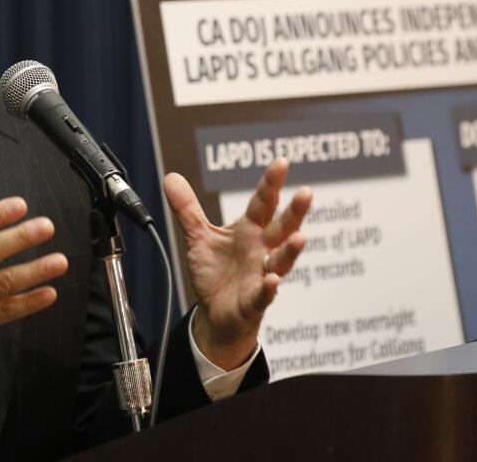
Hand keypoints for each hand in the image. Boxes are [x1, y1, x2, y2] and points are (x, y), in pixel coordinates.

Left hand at [165, 158, 310, 369]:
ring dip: (290, 250)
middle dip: (294, 211)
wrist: (216, 313)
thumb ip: (188, 209)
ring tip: (300, 237)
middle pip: (281, 228)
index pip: (263, 203)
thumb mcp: (199, 237)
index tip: (281, 162)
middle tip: (306, 192)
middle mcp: (261, 249)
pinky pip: (264, 294)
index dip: (271, 183)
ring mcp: (261, 274)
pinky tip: (273, 281)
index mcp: (249, 230)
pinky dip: (269, 288)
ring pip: (281, 260)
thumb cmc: (216, 272)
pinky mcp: (254, 300)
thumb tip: (170, 177)